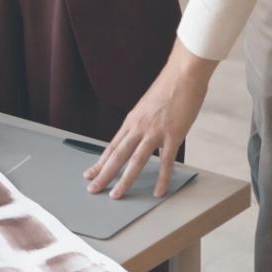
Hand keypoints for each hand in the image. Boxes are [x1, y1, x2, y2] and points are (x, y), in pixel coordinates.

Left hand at [85, 40, 217, 198]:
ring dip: (124, 180)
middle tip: (92, 189)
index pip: (111, 146)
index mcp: (131, 121)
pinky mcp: (173, 135)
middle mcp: (138, 127)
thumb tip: (138, 136)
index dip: (100, 162)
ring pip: (135, 161)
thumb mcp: (147, 107)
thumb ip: (142, 123)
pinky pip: (165, 161)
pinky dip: (161, 178)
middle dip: (103, 174)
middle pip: (116, 155)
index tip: (89, 173)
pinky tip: (158, 192)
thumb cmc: (167, 89)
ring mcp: (154, 132)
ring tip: (115, 195)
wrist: (182, 76)